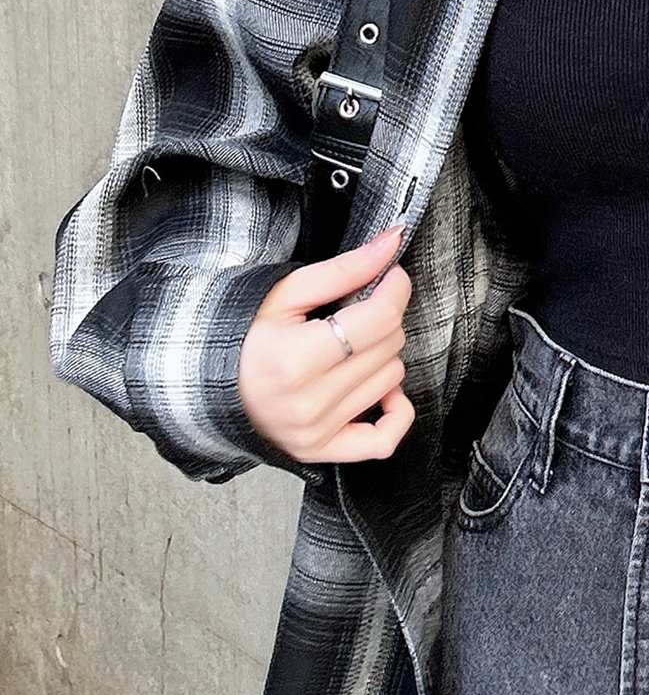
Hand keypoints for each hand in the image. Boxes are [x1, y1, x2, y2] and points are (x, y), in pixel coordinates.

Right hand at [237, 226, 415, 462]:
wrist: (206, 385)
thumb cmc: (243, 335)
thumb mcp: (283, 294)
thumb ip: (343, 269)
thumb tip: (391, 242)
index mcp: (293, 359)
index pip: (378, 321)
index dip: (395, 291)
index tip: (391, 277)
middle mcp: (307, 403)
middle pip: (388, 348)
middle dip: (382, 321)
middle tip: (356, 313)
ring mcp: (315, 432)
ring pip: (392, 381)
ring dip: (381, 358)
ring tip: (349, 348)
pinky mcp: (321, 452)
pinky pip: (385, 439)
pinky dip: (395, 411)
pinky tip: (379, 389)